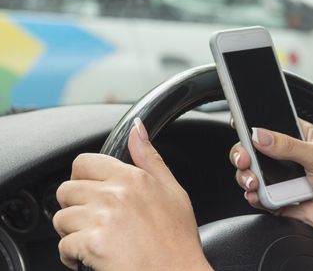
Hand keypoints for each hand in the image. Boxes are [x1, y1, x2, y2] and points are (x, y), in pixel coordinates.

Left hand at [53, 118, 210, 270]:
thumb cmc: (178, 240)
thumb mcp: (173, 191)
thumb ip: (150, 158)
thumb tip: (137, 128)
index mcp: (133, 178)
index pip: (84, 162)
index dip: (83, 178)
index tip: (90, 193)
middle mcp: (115, 193)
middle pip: (67, 190)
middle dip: (76, 207)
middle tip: (95, 222)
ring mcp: (102, 218)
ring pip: (62, 218)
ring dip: (73, 232)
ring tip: (96, 241)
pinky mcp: (92, 243)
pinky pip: (63, 246)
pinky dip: (73, 256)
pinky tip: (92, 258)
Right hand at [229, 119, 312, 247]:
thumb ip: (287, 145)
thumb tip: (260, 135)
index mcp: (300, 137)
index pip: (270, 125)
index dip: (253, 125)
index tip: (239, 126)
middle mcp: (288, 157)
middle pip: (253, 150)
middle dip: (243, 154)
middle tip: (244, 159)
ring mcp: (282, 179)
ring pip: (252, 173)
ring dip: (247, 176)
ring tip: (254, 181)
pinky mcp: (279, 200)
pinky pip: (258, 196)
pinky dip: (254, 196)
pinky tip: (257, 195)